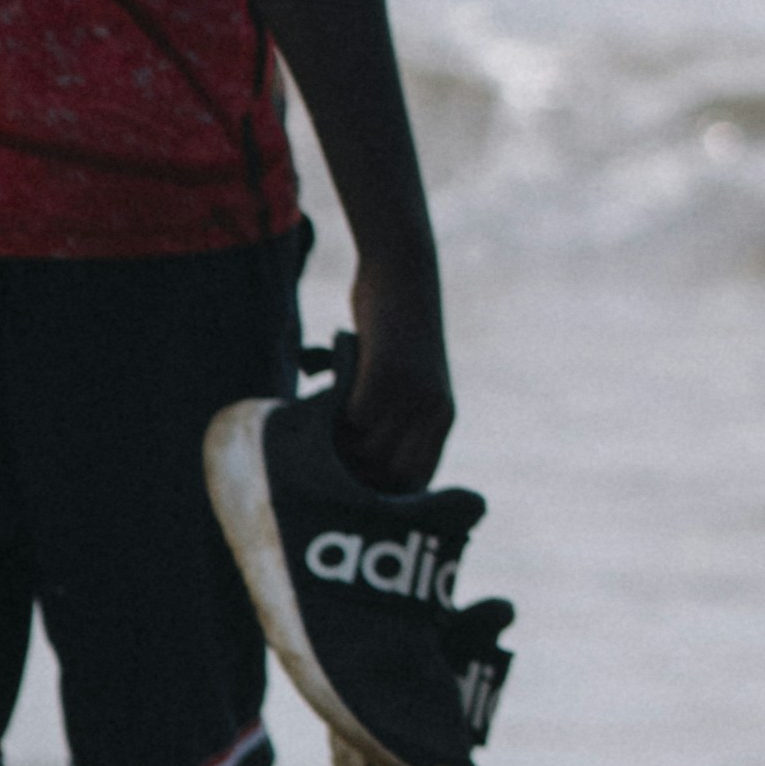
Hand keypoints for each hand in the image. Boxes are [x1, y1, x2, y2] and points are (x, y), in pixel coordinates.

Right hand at [336, 250, 454, 490]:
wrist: (404, 271)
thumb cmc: (395, 327)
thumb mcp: (404, 378)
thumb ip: (390, 416)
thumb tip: (353, 460)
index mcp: (442, 416)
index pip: (416, 482)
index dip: (383, 494)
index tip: (352, 491)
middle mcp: (433, 409)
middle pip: (387, 475)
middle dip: (353, 474)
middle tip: (324, 453)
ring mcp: (412, 393)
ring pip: (366, 450)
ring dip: (337, 442)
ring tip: (322, 411)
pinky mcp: (387, 372)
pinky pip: (352, 418)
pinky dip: (332, 411)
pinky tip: (323, 381)